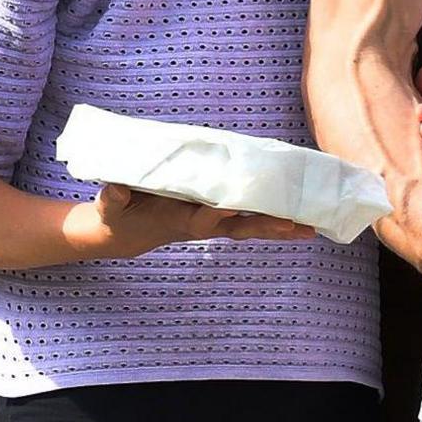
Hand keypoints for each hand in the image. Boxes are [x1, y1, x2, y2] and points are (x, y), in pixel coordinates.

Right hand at [70, 183, 318, 257]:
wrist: (123, 234)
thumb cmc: (117, 215)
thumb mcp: (110, 206)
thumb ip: (112, 197)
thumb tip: (116, 187)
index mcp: (178, 221)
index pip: (205, 218)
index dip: (221, 213)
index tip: (237, 205)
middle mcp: (200, 225)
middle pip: (240, 227)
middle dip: (267, 225)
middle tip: (297, 225)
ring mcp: (210, 223)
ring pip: (250, 226)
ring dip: (279, 227)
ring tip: (311, 228)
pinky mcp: (215, 218)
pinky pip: (247, 220)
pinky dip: (271, 220)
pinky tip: (296, 220)